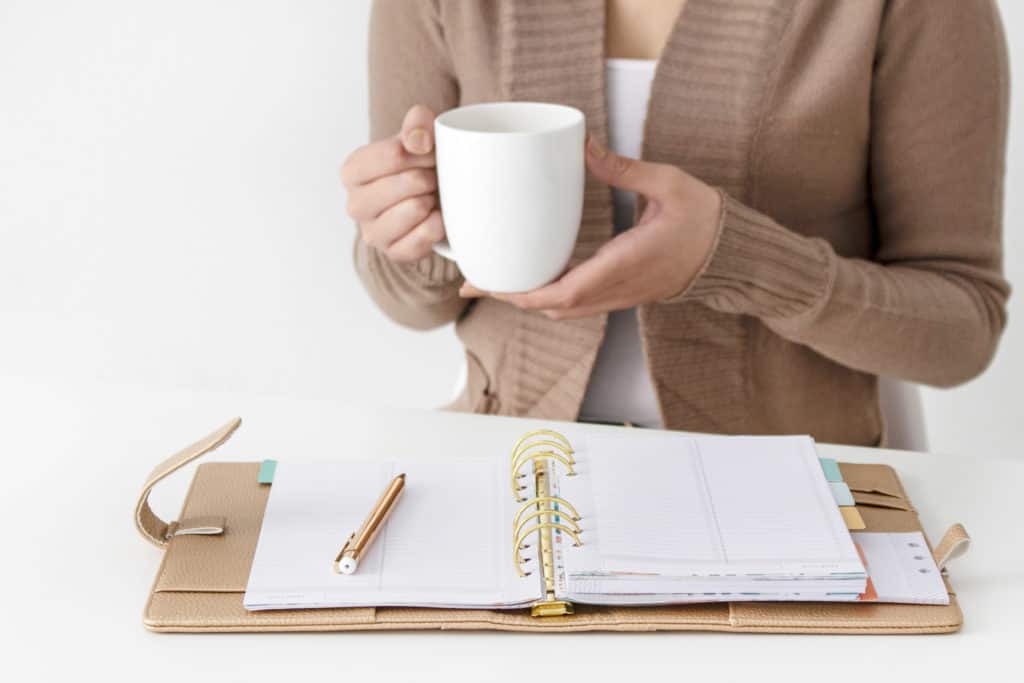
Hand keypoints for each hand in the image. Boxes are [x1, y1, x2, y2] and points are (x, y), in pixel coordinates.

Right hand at [341, 105, 444, 261]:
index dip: (423, 152)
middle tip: (432, 177)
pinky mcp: (393, 253)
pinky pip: (424, 237)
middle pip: (408, 183)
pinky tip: (435, 218)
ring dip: (433, 200)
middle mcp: (355, 204)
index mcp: (352, 171)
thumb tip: (419, 140)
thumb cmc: (418, 166)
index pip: (395, 154)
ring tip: (430, 196)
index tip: (431, 153)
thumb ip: (418, 124)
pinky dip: (437, 225)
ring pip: (416, 209)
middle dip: (430, 177)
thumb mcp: (418, 136)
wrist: (427, 202)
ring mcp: (372, 233)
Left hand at [459, 137, 721, 318]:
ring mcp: (619, 296)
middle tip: (472, 281)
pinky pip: (576, 304)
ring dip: (527, 300)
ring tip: (494, 281)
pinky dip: (548, 298)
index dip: (522, 293)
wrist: (732, 254)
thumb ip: (624, 169)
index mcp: (624, 264)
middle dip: (510, 297)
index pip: (563, 291)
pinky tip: (533, 279)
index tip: (490, 282)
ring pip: (562, 310)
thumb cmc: (703, 219)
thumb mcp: (668, 184)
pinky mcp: (621, 294)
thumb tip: (584, 146)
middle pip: (552, 307)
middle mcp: (617, 288)